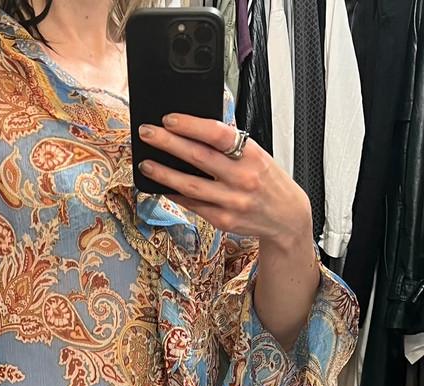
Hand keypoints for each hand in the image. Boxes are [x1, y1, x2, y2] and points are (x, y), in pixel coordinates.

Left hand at [136, 115, 312, 249]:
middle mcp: (243, 178)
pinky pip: (192, 205)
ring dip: (163, 173)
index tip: (169, 119)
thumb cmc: (268, 181)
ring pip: (190, 185)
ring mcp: (232, 201)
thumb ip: (231, 145)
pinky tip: (161, 186)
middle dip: (168, 143)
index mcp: (252, 155)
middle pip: (198, 157)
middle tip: (147, 133)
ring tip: (146, 163)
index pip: (218, 134)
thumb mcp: (257, 156)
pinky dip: (174, 194)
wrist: (287, 217)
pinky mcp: (223, 220)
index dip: (191, 125)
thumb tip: (194, 129)